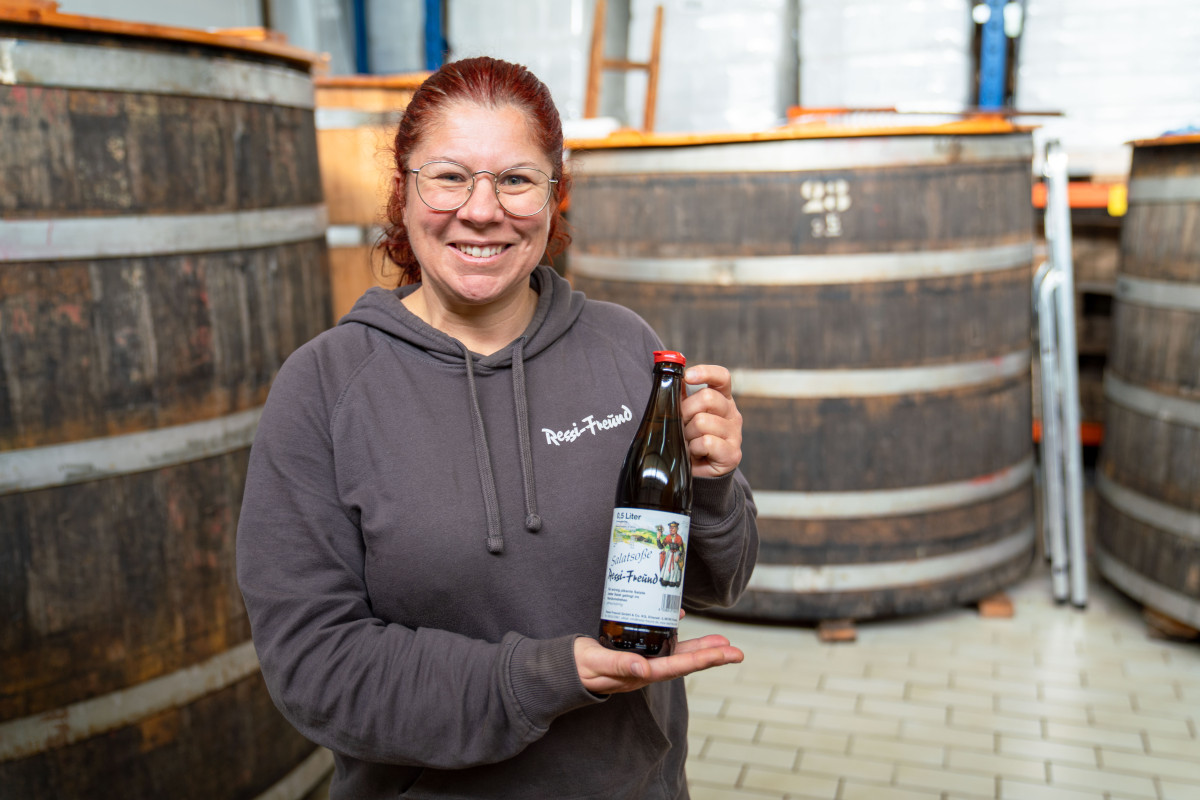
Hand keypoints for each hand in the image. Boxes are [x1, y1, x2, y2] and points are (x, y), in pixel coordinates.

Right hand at [573, 634, 743, 694]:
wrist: (565, 670)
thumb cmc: (579, 667)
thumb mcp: (595, 663)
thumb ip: (617, 664)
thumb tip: (643, 668)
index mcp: (640, 674)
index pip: (677, 667)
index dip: (702, 659)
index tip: (724, 654)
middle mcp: (647, 670)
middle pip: (685, 662)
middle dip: (712, 656)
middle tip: (738, 652)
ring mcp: (644, 662)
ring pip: (679, 655)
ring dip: (701, 648)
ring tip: (724, 641)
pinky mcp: (638, 653)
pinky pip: (663, 645)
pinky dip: (676, 633)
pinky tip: (680, 618)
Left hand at [681, 364, 742, 477]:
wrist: (701, 472)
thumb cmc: (693, 438)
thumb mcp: (687, 415)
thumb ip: (682, 396)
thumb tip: (673, 377)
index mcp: (723, 399)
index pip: (722, 377)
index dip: (705, 373)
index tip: (687, 376)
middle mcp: (732, 414)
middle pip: (708, 398)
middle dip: (686, 411)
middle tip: (680, 424)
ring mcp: (735, 434)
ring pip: (703, 422)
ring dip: (688, 433)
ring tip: (688, 441)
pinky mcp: (732, 454)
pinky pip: (707, 442)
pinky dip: (695, 448)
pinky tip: (696, 452)